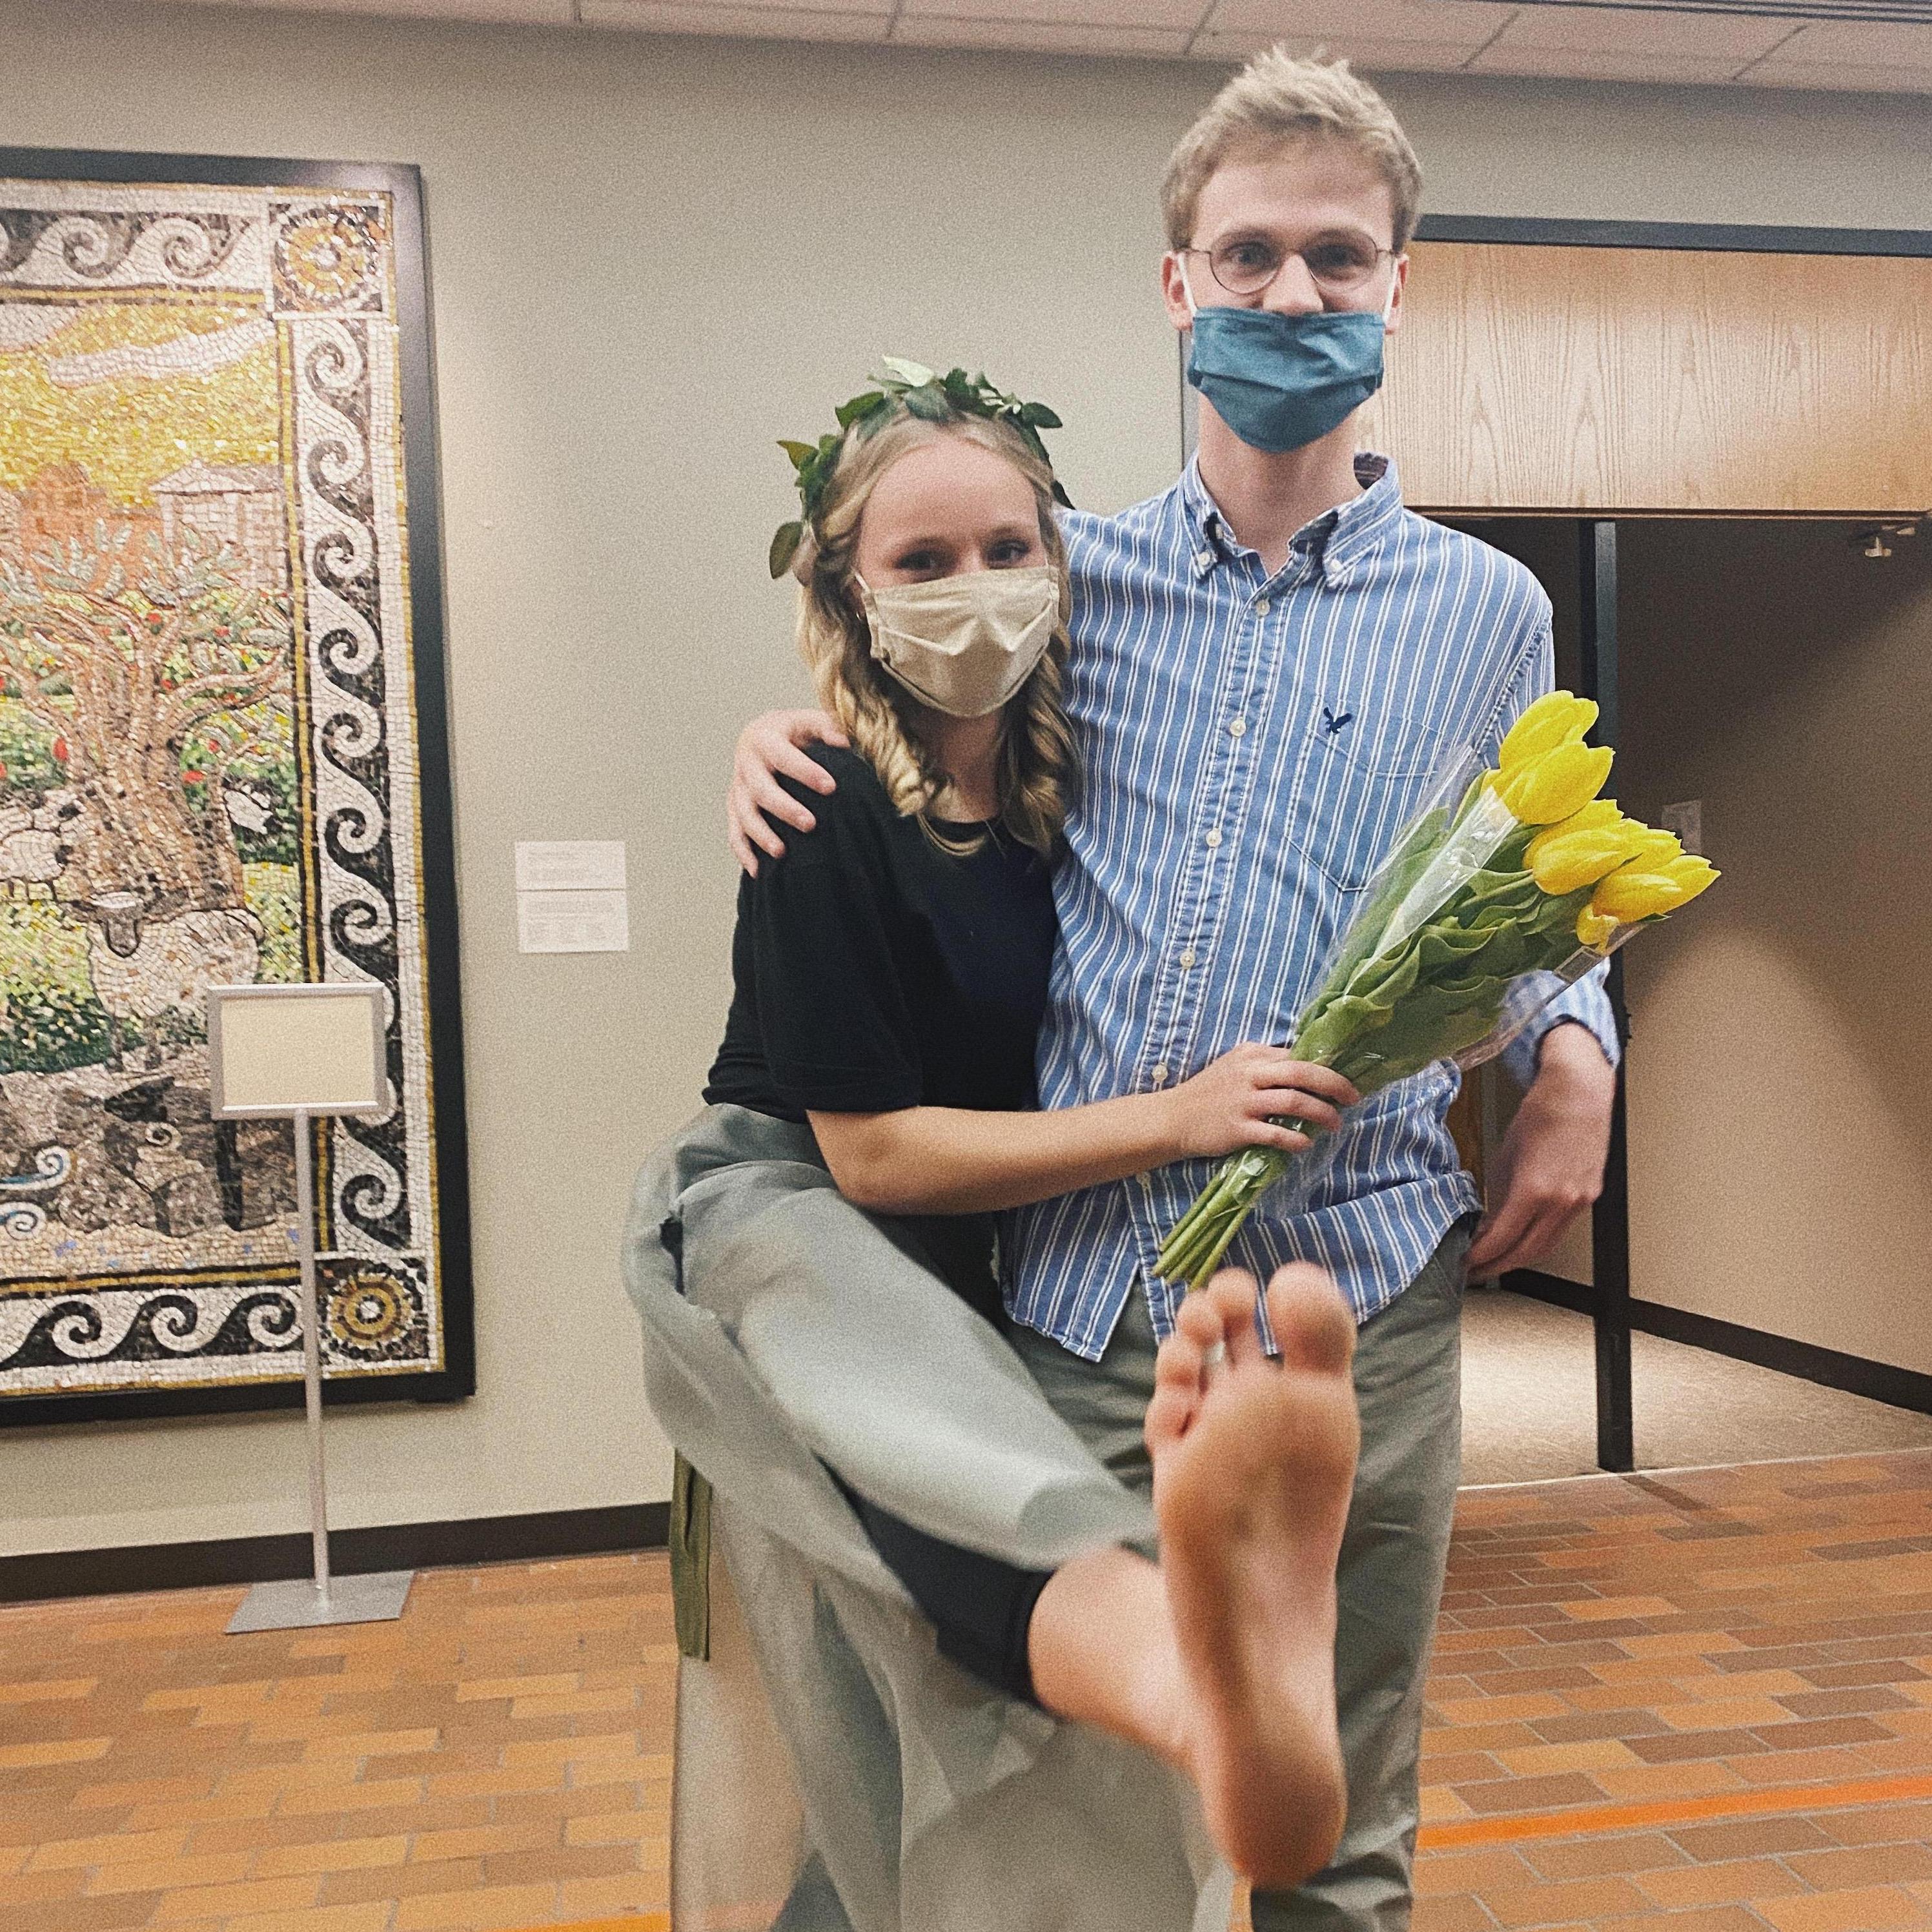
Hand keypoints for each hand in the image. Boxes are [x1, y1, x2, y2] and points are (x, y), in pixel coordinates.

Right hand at [727, 708, 848, 874]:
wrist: (761, 735)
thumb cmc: (794, 731)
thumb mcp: (808, 720)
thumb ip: (826, 726)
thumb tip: (844, 741)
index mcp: (764, 738)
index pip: (784, 757)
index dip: (805, 772)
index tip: (831, 787)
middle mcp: (746, 764)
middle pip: (761, 790)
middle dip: (785, 809)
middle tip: (811, 825)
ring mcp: (738, 788)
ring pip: (744, 815)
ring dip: (761, 834)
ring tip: (782, 852)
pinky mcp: (735, 807)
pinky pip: (734, 832)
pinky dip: (743, 852)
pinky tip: (758, 871)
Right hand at [1161, 1045, 1358, 1161]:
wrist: (1173, 1118)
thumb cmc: (1209, 1093)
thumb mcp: (1235, 1066)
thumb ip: (1266, 1064)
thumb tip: (1306, 1069)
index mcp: (1252, 1055)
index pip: (1298, 1056)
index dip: (1327, 1068)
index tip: (1345, 1081)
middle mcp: (1249, 1074)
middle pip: (1302, 1073)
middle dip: (1334, 1085)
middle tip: (1353, 1098)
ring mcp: (1243, 1102)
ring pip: (1293, 1102)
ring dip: (1321, 1114)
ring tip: (1335, 1124)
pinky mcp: (1237, 1128)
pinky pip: (1275, 1134)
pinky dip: (1295, 1139)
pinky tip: (1306, 1144)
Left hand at [1467, 1023, 1614, 1275]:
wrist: (1579, 1093)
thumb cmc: (1540, 1114)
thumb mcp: (1505, 1155)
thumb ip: (1497, 1195)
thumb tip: (1487, 1223)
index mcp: (1535, 1190)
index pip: (1503, 1238)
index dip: (1482, 1255)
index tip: (1466, 1261)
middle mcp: (1561, 1202)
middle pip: (1527, 1252)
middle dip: (1499, 1266)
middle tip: (1476, 1272)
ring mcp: (1579, 1202)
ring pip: (1547, 1246)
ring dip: (1520, 1258)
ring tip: (1496, 1262)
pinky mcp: (1589, 1197)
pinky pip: (1561, 1230)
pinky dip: (1539, 1240)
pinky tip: (1522, 1240)